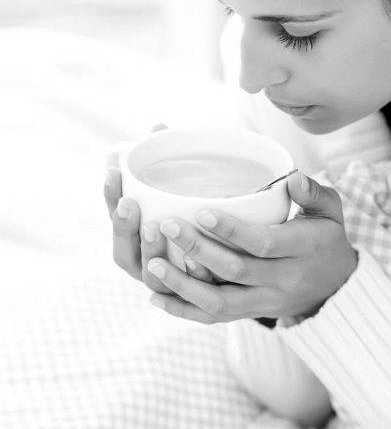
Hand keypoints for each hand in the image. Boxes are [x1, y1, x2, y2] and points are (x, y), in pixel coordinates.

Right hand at [103, 123, 214, 292]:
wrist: (243, 262)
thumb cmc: (203, 220)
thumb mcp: (189, 191)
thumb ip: (171, 162)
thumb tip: (159, 127)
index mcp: (140, 239)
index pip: (116, 219)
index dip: (110, 197)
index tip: (114, 171)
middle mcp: (149, 264)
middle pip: (125, 253)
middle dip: (123, 228)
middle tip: (131, 203)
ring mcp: (170, 286)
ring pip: (152, 278)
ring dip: (150, 253)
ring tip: (157, 226)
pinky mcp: (195, 301)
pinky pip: (186, 299)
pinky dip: (184, 283)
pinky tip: (192, 265)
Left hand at [147, 172, 357, 322]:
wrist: (334, 288)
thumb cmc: (326, 239)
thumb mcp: (332, 211)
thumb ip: (313, 193)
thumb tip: (293, 178)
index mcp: (302, 249)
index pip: (264, 243)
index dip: (232, 230)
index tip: (201, 212)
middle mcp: (282, 280)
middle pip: (235, 270)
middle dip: (198, 249)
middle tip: (166, 225)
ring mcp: (265, 301)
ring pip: (220, 301)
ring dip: (184, 285)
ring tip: (153, 264)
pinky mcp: (251, 313)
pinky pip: (215, 318)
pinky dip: (184, 311)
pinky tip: (157, 298)